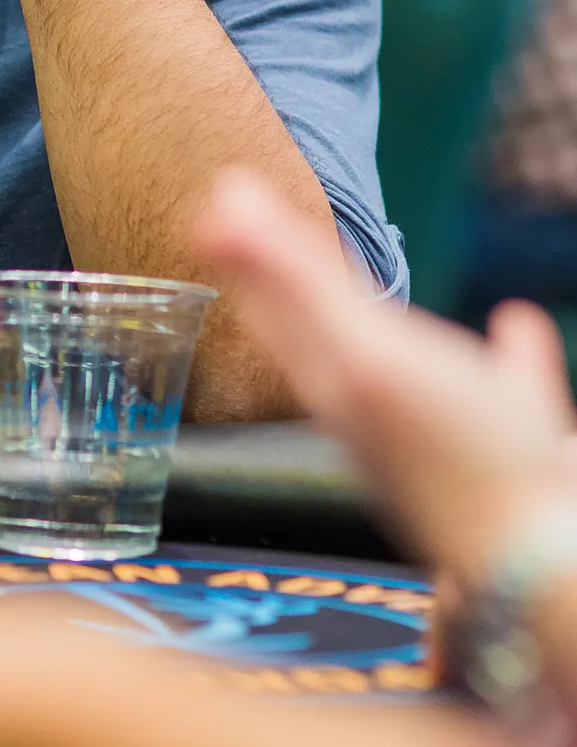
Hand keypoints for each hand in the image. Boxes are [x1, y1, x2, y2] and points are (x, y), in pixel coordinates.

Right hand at [197, 168, 576, 584]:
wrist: (527, 554)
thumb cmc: (517, 494)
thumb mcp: (518, 406)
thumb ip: (517, 363)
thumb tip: (518, 318)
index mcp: (370, 406)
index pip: (319, 332)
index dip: (283, 286)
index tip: (253, 232)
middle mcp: (347, 400)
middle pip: (289, 315)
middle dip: (252, 262)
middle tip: (218, 204)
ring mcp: (350, 384)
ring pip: (291, 301)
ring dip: (253, 247)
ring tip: (224, 192)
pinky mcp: (367, 369)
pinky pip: (306, 296)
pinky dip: (267, 252)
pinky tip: (236, 206)